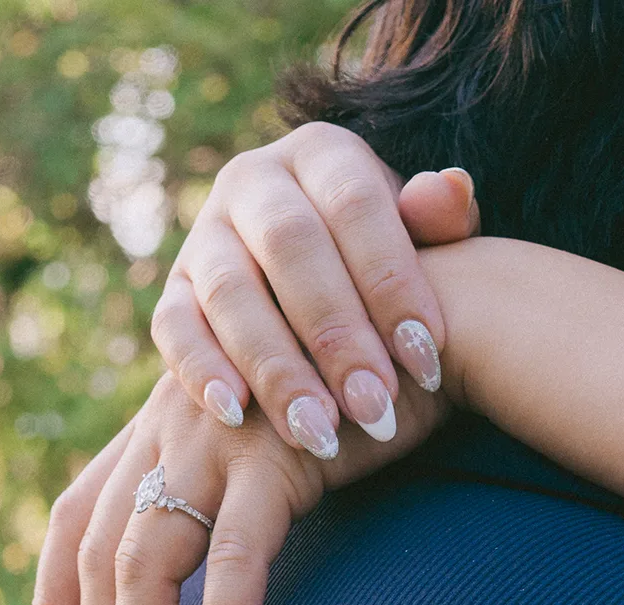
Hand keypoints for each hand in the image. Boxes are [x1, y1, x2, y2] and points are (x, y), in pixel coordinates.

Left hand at [16, 123, 480, 604]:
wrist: (438, 325)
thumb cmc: (364, 398)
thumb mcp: (273, 447)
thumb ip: (228, 498)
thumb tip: (206, 581)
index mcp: (159, 429)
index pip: (74, 521)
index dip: (47, 603)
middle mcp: (169, 429)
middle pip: (99, 562)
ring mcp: (215, 437)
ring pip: (145, 567)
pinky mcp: (274, 453)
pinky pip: (234, 559)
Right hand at [153, 121, 480, 454]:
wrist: (316, 293)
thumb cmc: (386, 266)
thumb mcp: (424, 240)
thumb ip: (440, 224)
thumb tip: (451, 192)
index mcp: (321, 152)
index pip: (356, 204)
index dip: (392, 280)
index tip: (428, 355)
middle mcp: (252, 180)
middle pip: (290, 247)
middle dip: (336, 334)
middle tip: (375, 406)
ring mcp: (204, 233)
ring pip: (230, 292)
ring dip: (276, 366)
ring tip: (320, 433)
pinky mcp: (172, 290)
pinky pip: (174, 327)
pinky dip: (201, 370)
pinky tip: (237, 415)